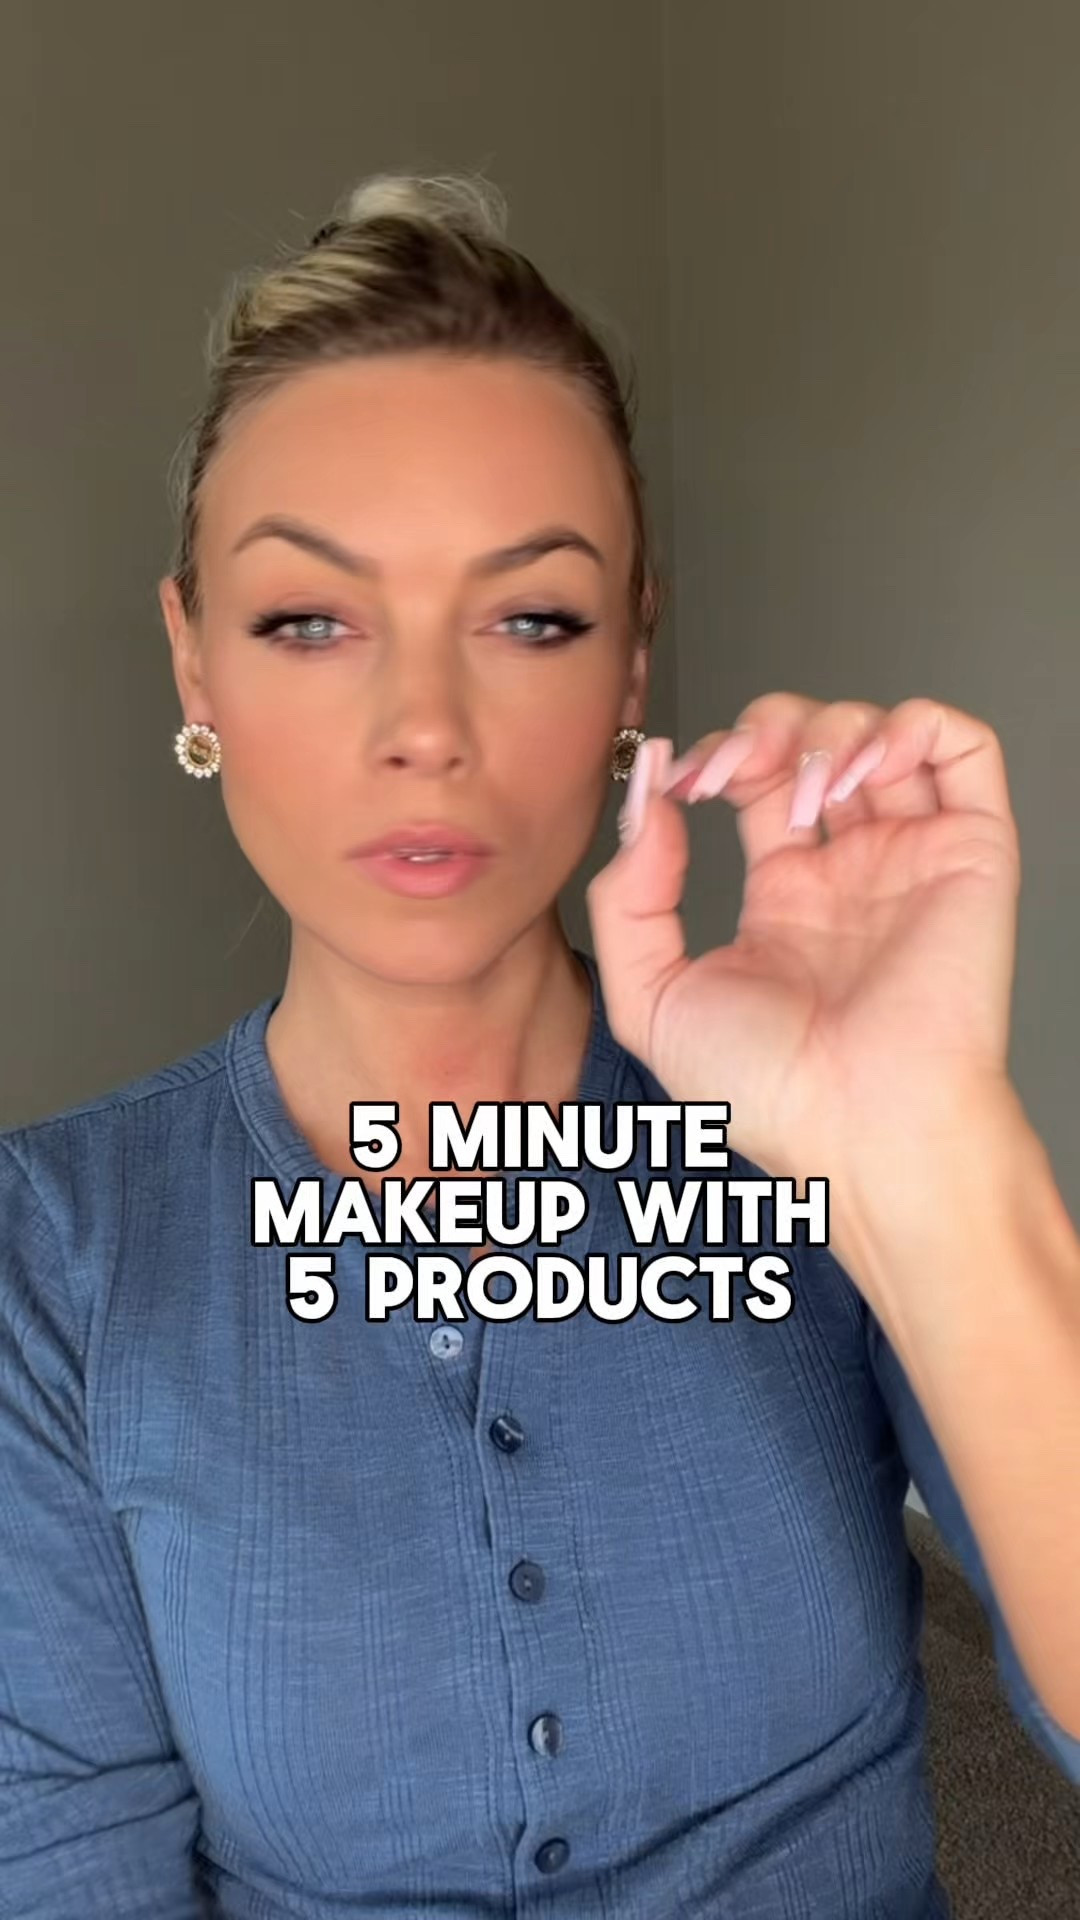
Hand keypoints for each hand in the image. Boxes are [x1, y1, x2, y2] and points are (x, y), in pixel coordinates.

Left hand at [586, 695, 1021, 1187]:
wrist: (856, 1128)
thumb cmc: (768, 1093)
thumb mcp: (650, 1000)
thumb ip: (630, 898)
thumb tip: (649, 807)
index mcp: (784, 900)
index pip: (752, 783)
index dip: (714, 757)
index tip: (679, 779)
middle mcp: (850, 871)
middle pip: (811, 742)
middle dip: (764, 729)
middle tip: (735, 770)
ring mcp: (911, 857)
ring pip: (879, 731)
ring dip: (828, 729)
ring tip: (804, 790)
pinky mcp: (970, 852)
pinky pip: (963, 749)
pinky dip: (911, 726)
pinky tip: (859, 772)